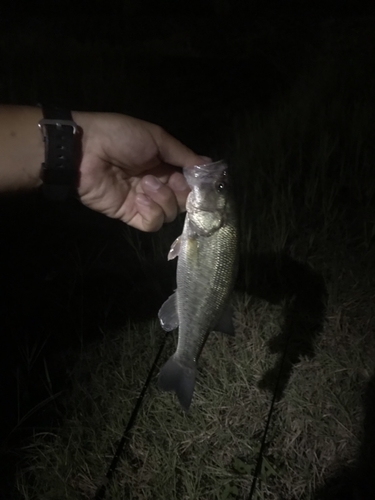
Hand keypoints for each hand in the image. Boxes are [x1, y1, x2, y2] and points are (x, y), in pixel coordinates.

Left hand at [74, 112, 208, 230]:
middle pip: (183, 200)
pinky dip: (152, 213)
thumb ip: (182, 154)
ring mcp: (144, 201)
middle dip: (182, 193)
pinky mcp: (130, 214)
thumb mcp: (156, 138)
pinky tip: (141, 198)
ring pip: (170, 213)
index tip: (202, 184)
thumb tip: (209, 164)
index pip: (189, 181)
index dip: (197, 184)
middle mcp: (157, 184)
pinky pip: (152, 223)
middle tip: (170, 181)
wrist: (85, 151)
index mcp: (164, 164)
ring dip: (164, 199)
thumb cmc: (120, 137)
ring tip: (146, 184)